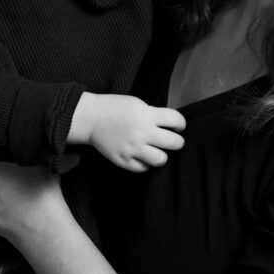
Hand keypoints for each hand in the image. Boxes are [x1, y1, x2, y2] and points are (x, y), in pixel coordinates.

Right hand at [69, 93, 185, 171]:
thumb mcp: (138, 104)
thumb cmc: (116, 108)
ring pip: (161, 160)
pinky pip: (144, 168)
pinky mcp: (124, 160)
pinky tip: (143, 156)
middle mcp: (142, 132)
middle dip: (177, 141)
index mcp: (147, 115)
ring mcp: (133, 148)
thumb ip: (154, 114)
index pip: (176, 120)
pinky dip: (146, 164)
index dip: (181, 123)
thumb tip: (172, 125)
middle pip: (174, 143)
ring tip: (157, 150)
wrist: (92, 118)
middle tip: (173, 140)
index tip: (178, 126)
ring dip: (162, 155)